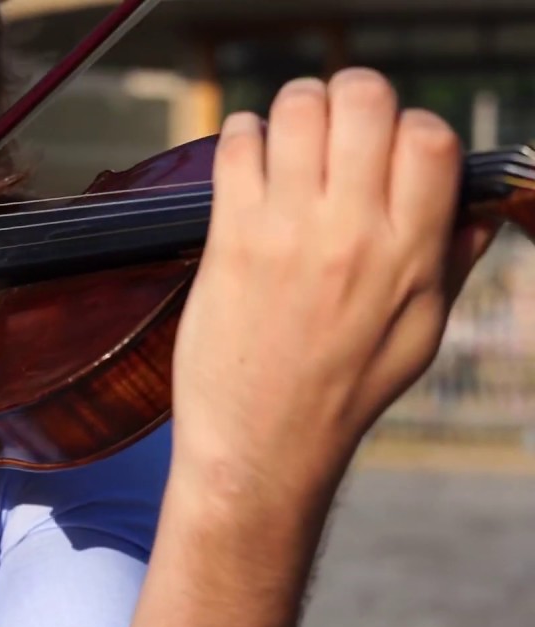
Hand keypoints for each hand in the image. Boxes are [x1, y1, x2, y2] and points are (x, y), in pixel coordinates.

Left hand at [173, 67, 497, 495]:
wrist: (262, 447)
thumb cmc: (340, 395)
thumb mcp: (418, 335)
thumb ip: (448, 264)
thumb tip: (478, 211)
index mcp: (411, 254)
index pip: (429, 139)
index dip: (407, 127)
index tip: (384, 148)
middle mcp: (354, 233)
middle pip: (363, 102)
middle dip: (349, 97)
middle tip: (333, 124)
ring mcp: (288, 231)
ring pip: (297, 110)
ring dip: (292, 109)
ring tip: (287, 134)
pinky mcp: (230, 239)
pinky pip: (237, 148)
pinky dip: (241, 135)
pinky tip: (247, 156)